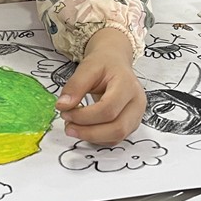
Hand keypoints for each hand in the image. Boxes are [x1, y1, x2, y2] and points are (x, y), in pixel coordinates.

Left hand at [55, 28, 145, 145]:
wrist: (115, 62)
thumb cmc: (103, 64)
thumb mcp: (87, 67)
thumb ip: (75, 86)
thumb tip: (62, 106)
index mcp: (128, 85)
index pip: (108, 109)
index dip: (84, 116)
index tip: (65, 112)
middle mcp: (137, 103)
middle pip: (117, 128)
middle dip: (88, 132)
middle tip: (68, 126)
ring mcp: (136, 116)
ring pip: (117, 137)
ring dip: (91, 137)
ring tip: (73, 127)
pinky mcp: (130, 125)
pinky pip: (114, 139)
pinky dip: (97, 138)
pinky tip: (84, 129)